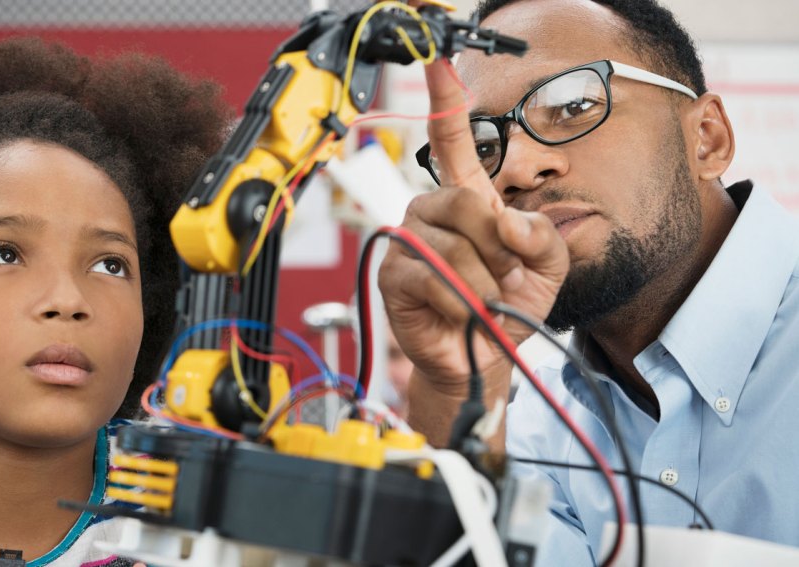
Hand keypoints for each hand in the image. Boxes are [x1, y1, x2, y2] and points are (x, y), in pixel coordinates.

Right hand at [378, 61, 568, 395]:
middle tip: (503, 277)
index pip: (453, 141)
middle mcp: (431, 211)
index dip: (445, 100)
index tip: (437, 60)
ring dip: (485, 283)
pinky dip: (462, 300)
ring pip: (455, 245)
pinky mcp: (393, 273)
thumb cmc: (508, 309)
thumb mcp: (547, 267)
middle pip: (468, 201)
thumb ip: (543, 235)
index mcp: (466, 200)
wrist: (484, 360)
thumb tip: (507, 221)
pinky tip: (463, 313)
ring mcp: (408, 240)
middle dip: (499, 248)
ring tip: (484, 301)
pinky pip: (434, 276)